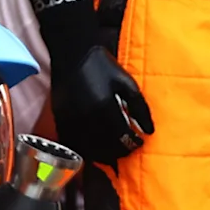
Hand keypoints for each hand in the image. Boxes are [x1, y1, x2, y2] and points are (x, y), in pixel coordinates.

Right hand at [50, 43, 152, 164]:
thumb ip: (140, 108)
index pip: (121, 137)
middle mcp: (84, 118)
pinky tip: (95, 147)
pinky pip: (72, 143)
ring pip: (87, 149)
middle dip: (119, 152)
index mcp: (103, 108)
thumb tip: (150, 131)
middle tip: (129, 149)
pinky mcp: (59, 120)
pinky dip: (85, 149)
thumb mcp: (127, 83)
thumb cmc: (102, 66)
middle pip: (104, 148)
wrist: (71, 55)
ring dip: (103, 155)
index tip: (140, 143)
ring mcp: (69, 120)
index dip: (133, 144)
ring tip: (115, 151)